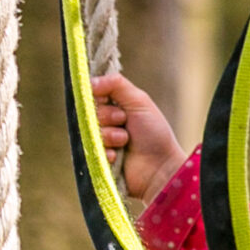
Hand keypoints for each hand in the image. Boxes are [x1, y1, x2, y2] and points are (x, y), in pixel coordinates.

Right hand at [92, 73, 186, 204]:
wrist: (161, 168)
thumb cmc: (154, 133)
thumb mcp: (139, 101)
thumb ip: (116, 84)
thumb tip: (90, 81)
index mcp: (114, 105)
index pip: (92, 92)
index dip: (98, 94)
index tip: (109, 99)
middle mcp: (105, 121)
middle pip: (88, 110)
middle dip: (108, 115)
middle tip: (124, 121)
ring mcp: (100, 141)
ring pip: (89, 130)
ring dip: (110, 134)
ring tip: (125, 141)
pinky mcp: (98, 159)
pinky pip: (90, 149)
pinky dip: (106, 151)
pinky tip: (118, 156)